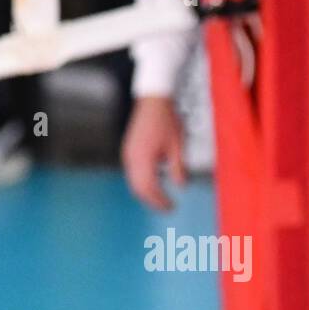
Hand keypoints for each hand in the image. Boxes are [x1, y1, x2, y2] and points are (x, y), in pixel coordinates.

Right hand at [121, 96, 186, 210]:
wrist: (153, 102)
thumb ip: (178, 168)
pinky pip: (132, 173)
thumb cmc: (166, 120)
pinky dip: (142, 183)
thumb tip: (180, 185)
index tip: (171, 207)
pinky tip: (153, 186)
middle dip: (152, 200)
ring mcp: (128, 153)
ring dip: (146, 193)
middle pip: (138, 188)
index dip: (159, 200)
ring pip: (133, 182)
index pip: (149, 187)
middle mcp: (132, 157)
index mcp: (144, 157)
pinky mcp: (129, 151)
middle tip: (167, 208)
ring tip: (161, 200)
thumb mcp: (177, 146)